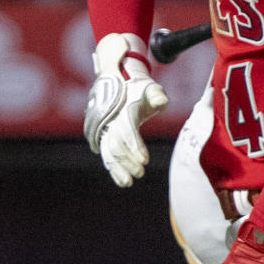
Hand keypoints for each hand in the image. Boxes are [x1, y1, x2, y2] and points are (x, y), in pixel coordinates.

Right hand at [84, 32, 167, 186]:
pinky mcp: (103, 136)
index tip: (145, 161)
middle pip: (116, 145)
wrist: (116, 81)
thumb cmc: (138, 87)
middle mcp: (111, 121)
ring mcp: (104, 128)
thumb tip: (161, 101)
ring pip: (108, 152)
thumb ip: (157, 95)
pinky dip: (112, 168)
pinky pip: (106, 154)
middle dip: (127, 161)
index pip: (127, 131)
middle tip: (140, 173)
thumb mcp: (150, 87)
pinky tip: (121, 181)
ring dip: (117, 168)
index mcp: (123, 110)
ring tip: (128, 183)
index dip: (135, 146)